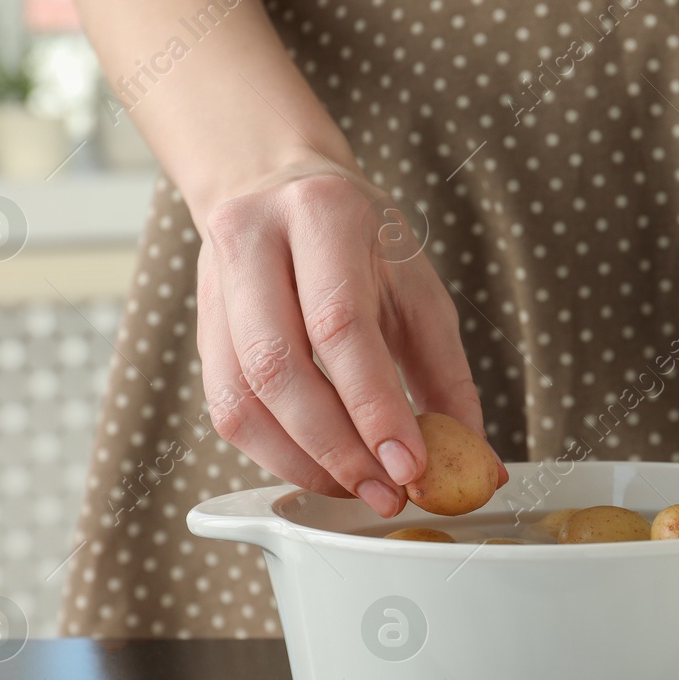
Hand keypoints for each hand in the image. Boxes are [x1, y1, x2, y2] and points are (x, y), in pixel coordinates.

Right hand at [196, 159, 504, 515]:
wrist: (276, 187)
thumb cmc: (362, 241)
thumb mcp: (419, 287)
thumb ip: (448, 374)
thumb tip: (480, 462)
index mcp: (322, 215)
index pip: (339, 325)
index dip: (373, 406)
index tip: (411, 466)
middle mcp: (253, 241)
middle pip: (278, 366)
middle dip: (337, 448)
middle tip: (386, 492)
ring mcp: (213, 284)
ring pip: (240, 397)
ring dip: (303, 461)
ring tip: (359, 488)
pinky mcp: (199, 328)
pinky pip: (225, 408)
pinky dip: (275, 453)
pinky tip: (321, 468)